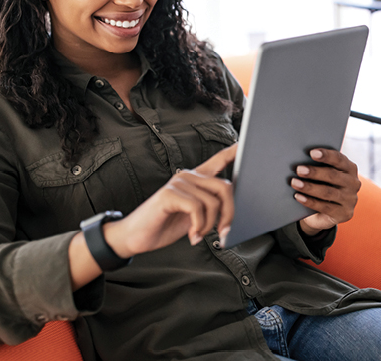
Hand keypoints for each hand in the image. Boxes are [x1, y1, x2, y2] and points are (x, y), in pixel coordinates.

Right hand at [104, 144, 236, 257]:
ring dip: (210, 225)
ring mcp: (178, 182)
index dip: (233, 153)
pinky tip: (192, 235)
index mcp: (195, 179)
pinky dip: (199, 226)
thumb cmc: (164, 225)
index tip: (245, 143)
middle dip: (229, 214)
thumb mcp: (194, 216)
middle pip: (224, 188)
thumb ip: (209, 208)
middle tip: (222, 232)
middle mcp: (188, 176)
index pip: (218, 161)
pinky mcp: (169, 193)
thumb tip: (231, 212)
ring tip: (199, 234)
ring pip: (213, 202)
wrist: (135, 236)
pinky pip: (197, 208)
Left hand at [291, 148, 359, 235]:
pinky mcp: (344, 214)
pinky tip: (298, 196)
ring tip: (294, 183)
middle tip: (298, 169)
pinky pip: (325, 207)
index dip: (326, 155)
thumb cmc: (320, 184)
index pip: (339, 159)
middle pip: (333, 175)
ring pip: (328, 192)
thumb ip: (316, 164)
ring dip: (309, 187)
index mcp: (349, 168)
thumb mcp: (321, 174)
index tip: (311, 152)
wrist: (323, 211)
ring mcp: (350, 199)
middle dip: (314, 172)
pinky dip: (310, 201)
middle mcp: (353, 183)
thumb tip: (298, 157)